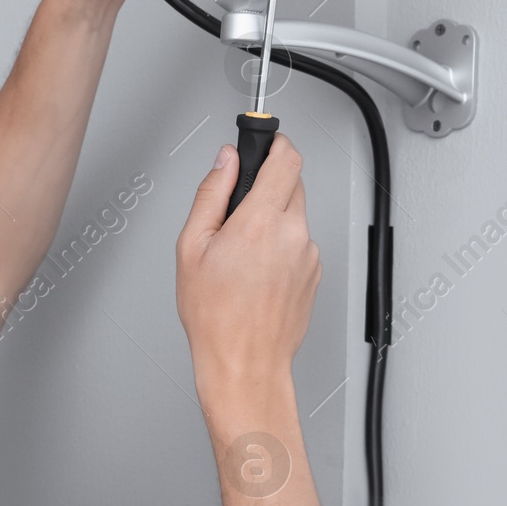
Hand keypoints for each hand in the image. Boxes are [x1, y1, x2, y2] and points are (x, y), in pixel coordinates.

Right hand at [174, 134, 320, 394]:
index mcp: (261, 221)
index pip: (286, 159)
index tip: (266, 142)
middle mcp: (293, 234)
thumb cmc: (216, 316)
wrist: (244, 363)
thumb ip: (211, 194)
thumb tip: (224, 161)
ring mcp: (308, 255)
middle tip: (239, 209)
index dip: (276, 143)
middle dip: (268, 185)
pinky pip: (299, 243)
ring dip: (273, 219)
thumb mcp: (191, 247)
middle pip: (292, 183)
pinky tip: (257, 272)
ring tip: (242, 253)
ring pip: (295, 215)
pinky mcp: (314, 273)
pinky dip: (281, 246)